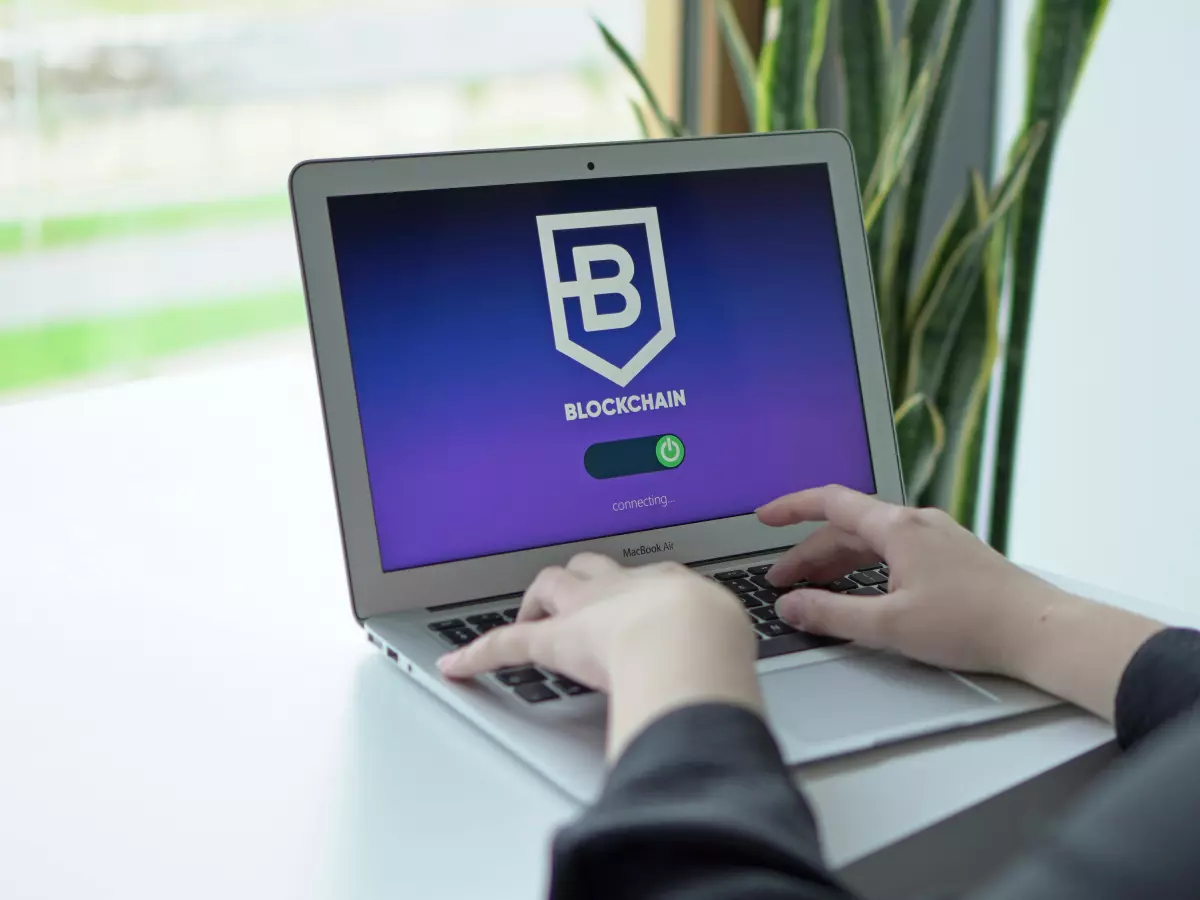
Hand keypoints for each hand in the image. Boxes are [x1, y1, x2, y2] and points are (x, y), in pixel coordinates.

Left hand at [438, 553, 761, 756]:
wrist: (689, 636)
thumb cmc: (715, 637)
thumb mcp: (728, 639)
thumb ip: (719, 653)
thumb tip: (727, 685)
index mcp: (669, 586)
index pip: (644, 581)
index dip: (633, 594)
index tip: (635, 606)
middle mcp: (623, 587)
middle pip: (591, 567)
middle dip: (579, 580)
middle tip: (577, 602)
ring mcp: (584, 610)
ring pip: (551, 586)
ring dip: (537, 602)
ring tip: (528, 620)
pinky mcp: (551, 640)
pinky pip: (507, 643)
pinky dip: (479, 654)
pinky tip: (457, 665)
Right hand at [756, 485, 1162, 718]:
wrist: (1042, 632)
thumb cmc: (973, 624)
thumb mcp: (889, 625)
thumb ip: (831, 614)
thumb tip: (791, 605)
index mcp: (898, 529)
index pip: (831, 503)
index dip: (792, 508)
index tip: (764, 517)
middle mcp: (918, 524)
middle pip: (848, 528)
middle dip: (810, 554)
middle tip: (783, 582)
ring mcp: (939, 539)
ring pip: (873, 542)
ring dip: (838, 562)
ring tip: (815, 590)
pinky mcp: (954, 558)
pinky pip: (896, 552)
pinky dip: (867, 568)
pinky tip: (864, 592)